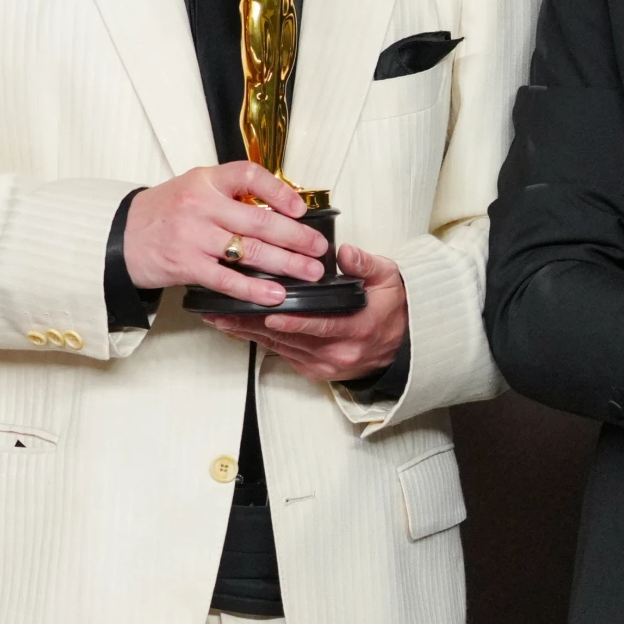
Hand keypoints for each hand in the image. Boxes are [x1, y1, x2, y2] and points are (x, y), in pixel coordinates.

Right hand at [123, 162, 326, 307]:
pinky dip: (255, 288)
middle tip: (318, 248)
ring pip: (250, 250)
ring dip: (286, 264)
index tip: (300, 208)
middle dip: (296, 236)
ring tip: (309, 272)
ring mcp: (193, 236)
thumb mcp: (193, 190)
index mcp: (206, 180)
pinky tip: (275, 294)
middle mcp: (201, 204)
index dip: (280, 191)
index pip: (249, 175)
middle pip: (260, 220)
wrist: (119, 236)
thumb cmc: (162, 214)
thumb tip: (278, 210)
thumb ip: (229, 196)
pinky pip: (228, 279)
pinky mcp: (186, 265)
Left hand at [202, 243, 409, 381]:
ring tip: (220, 318)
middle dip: (253, 324)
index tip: (268, 312)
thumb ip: (365, 264)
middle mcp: (338, 353)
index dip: (292, 320)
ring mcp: (325, 365)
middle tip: (223, 311)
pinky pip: (283, 355)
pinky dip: (261, 340)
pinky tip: (240, 328)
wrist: (403, 343)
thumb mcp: (387, 278)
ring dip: (249, 333)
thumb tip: (346, 252)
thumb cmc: (391, 308)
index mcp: (357, 329)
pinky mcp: (315, 371)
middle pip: (289, 338)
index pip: (320, 326)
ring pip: (280, 347)